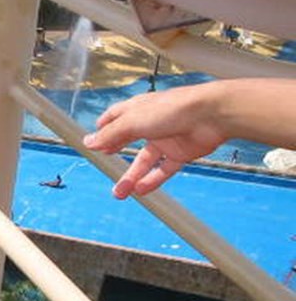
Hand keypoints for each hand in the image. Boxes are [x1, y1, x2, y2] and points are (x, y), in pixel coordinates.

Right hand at [82, 87, 225, 198]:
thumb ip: (110, 134)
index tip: (93, 143)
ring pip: (145, 161)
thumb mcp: (132, 122)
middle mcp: (150, 123)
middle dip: (115, 154)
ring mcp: (166, 138)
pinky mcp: (181, 152)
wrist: (212, 115)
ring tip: (120, 192)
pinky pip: (164, 169)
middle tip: (104, 166)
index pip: (115, 118)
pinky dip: (153, 180)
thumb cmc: (174, 108)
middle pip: (128, 140)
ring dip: (132, 176)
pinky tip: (142, 190)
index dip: (103, 129)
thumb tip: (88, 142)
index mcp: (137, 109)